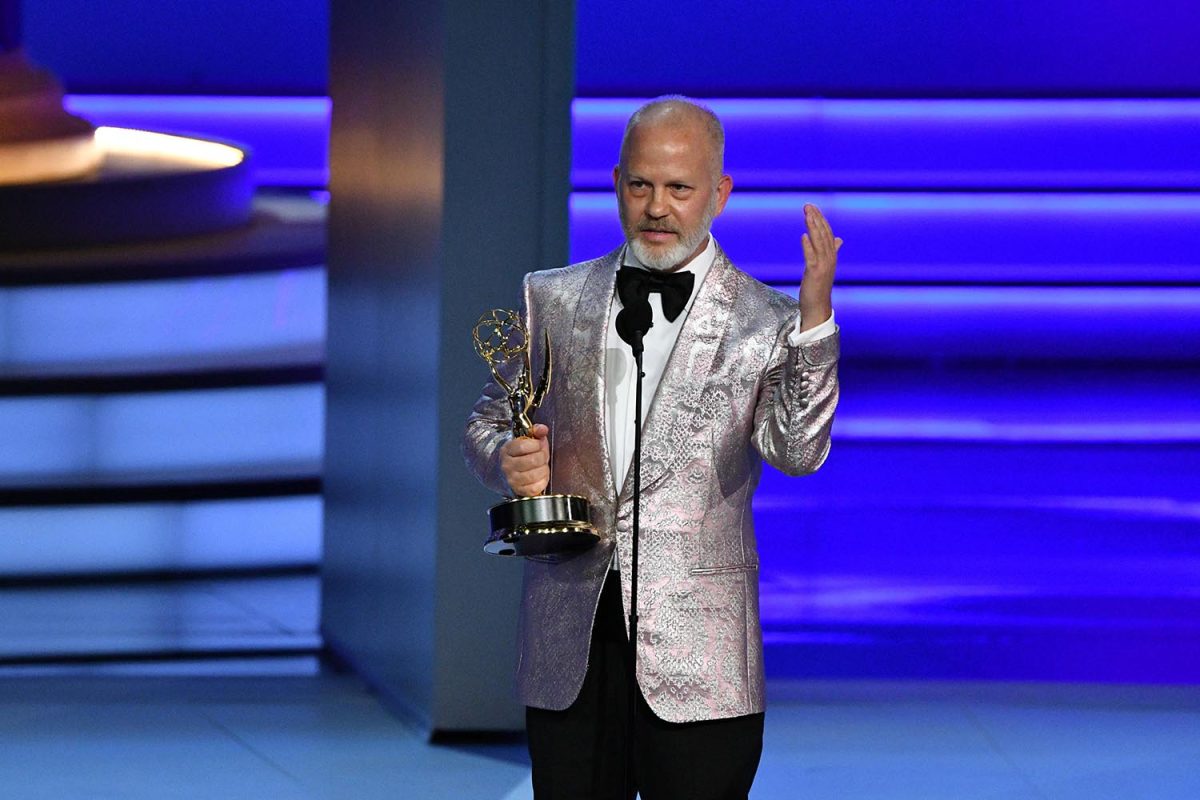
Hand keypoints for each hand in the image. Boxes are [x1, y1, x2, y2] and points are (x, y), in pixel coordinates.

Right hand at [500, 423, 549, 495]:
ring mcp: (512, 480)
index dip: (536, 444)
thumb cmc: (521, 455)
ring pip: (535, 474)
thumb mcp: (526, 439)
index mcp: (507, 450)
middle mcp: (507, 466)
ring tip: (541, 465)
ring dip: (543, 469)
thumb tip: (543, 429)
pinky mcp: (519, 491)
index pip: (523, 446)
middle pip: (533, 460)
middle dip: (543, 456)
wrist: (508, 472)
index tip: (539, 444)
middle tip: (542, 455)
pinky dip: (542, 481)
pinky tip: (540, 475)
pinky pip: (536, 487)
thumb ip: (535, 431)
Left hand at [799, 203, 841, 330]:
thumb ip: (831, 251)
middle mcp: (830, 259)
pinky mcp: (815, 274)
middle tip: (808, 206)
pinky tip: (803, 236)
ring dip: (813, 227)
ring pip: (819, 242)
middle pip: (824, 234)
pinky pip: (812, 257)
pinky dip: (808, 246)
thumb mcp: (824, 267)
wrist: (818, 308)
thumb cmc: (818, 288)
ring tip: (807, 215)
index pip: (827, 233)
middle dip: (816, 219)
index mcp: (831, 256)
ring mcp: (823, 266)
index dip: (821, 220)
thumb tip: (838, 239)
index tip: (813, 208)